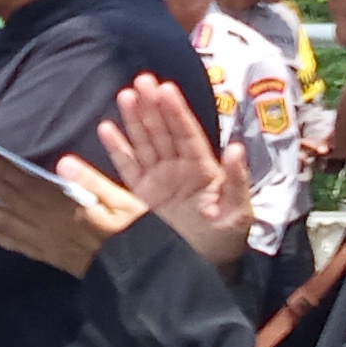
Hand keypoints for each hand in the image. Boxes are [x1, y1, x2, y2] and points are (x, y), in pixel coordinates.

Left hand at [0, 150, 126, 276]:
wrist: (133, 273)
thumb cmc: (133, 233)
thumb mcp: (122, 202)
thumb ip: (92, 183)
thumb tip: (64, 162)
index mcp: (64, 205)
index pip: (27, 181)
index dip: (2, 167)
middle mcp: (47, 223)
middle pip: (9, 200)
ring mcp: (44, 242)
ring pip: (6, 223)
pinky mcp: (46, 256)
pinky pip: (16, 246)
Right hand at [100, 76, 251, 271]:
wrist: (204, 265)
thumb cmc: (227, 237)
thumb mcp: (239, 211)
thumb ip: (237, 180)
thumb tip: (236, 148)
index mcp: (203, 168)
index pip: (186, 133)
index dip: (176, 111)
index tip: (165, 89)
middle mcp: (178, 168)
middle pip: (162, 132)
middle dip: (152, 107)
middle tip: (141, 81)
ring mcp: (158, 180)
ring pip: (144, 143)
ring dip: (134, 120)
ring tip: (124, 95)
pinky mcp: (141, 196)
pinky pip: (126, 168)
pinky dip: (116, 149)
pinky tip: (105, 129)